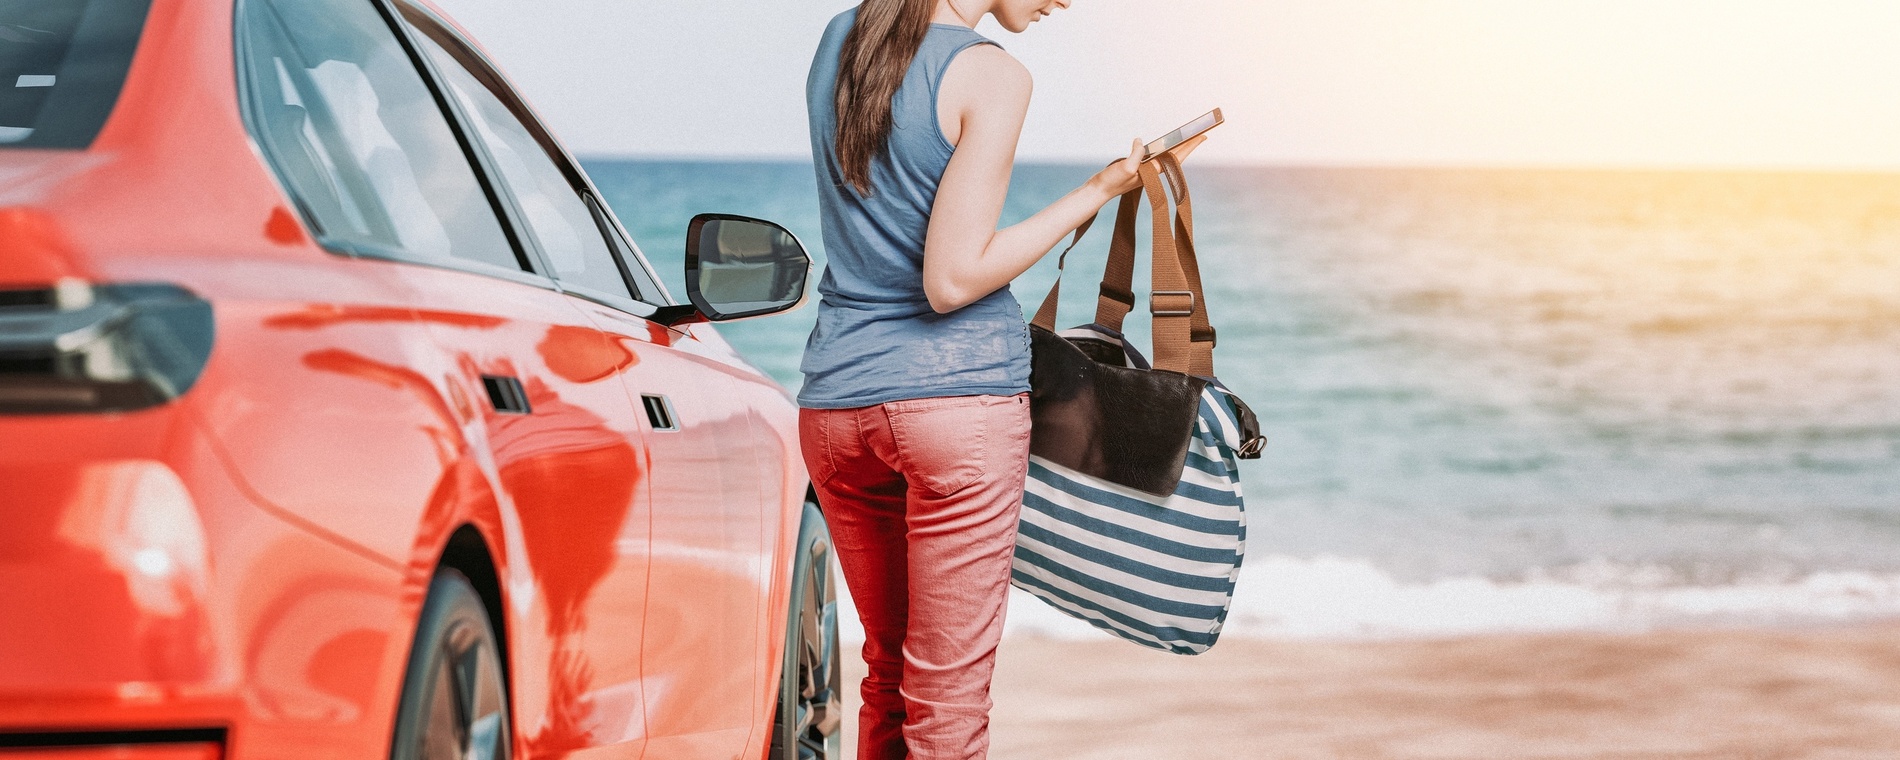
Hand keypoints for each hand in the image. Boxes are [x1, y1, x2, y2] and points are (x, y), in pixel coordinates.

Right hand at [1087, 134, 1211, 198]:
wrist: (1097, 191)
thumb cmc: (1111, 182)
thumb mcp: (1125, 167)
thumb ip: (1136, 155)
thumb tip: (1140, 142)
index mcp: (1152, 170)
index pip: (1175, 156)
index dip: (1189, 146)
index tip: (1201, 137)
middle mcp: (1151, 171)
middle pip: (1174, 156)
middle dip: (1188, 145)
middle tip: (1200, 135)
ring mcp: (1144, 170)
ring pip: (1165, 156)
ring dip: (1176, 148)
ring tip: (1185, 139)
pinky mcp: (1136, 169)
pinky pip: (1152, 157)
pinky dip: (1160, 150)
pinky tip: (1160, 146)